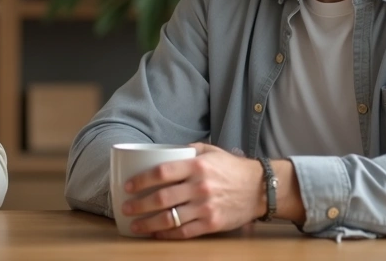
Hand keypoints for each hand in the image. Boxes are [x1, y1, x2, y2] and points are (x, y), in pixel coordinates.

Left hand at [121, 143, 264, 239]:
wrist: (260, 188)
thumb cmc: (232, 168)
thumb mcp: (211, 151)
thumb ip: (187, 150)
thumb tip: (164, 151)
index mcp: (197, 166)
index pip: (162, 172)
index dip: (141, 180)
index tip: (128, 186)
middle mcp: (200, 187)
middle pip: (162, 198)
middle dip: (139, 205)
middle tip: (126, 207)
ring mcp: (206, 207)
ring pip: (170, 218)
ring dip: (148, 223)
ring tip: (134, 225)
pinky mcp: (212, 224)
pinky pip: (184, 232)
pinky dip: (167, 234)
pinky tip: (156, 234)